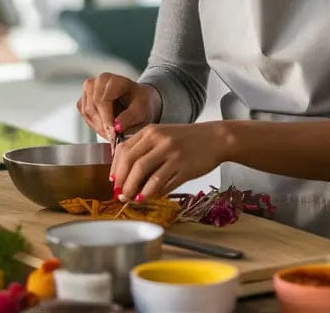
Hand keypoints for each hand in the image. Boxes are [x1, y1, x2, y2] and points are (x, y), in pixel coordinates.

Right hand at [77, 73, 161, 140]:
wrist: (138, 101)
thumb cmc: (141, 104)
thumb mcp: (141, 111)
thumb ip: (129, 118)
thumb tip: (116, 127)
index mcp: (113, 80)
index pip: (103, 101)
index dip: (107, 119)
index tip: (113, 133)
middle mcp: (98, 81)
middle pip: (93, 106)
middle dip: (102, 124)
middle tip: (113, 137)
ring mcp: (89, 89)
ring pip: (87, 111)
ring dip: (98, 125)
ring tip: (111, 133)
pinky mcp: (85, 98)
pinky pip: (84, 113)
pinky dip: (93, 123)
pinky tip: (105, 127)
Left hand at [110, 122, 229, 201]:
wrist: (216, 139)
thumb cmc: (187, 140)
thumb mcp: (163, 136)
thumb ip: (145, 149)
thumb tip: (126, 175)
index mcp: (151, 131)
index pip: (125, 150)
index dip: (116, 168)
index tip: (114, 182)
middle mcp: (160, 140)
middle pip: (132, 163)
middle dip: (123, 182)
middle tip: (120, 194)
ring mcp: (173, 153)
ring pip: (145, 174)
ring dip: (134, 190)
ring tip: (131, 199)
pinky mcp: (184, 167)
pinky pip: (163, 182)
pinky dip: (152, 192)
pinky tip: (148, 197)